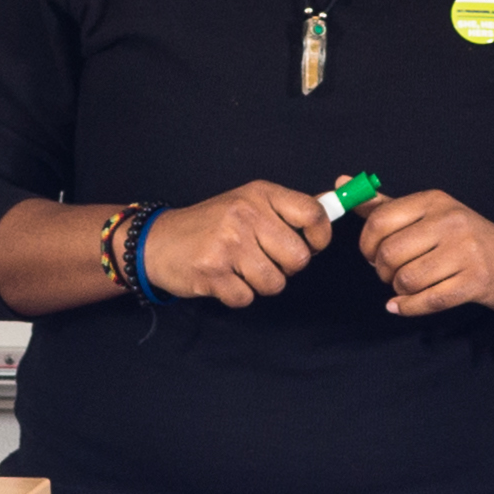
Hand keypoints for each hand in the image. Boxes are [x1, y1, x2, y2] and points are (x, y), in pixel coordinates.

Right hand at [138, 179, 327, 305]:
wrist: (158, 241)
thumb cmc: (211, 224)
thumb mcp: (249, 203)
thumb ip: (289, 209)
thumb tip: (334, 202)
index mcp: (260, 194)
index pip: (313, 214)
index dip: (320, 237)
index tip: (312, 245)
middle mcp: (245, 214)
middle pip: (298, 258)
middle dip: (286, 267)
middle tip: (263, 259)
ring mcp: (228, 243)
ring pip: (275, 283)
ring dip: (261, 284)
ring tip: (240, 268)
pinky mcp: (212, 272)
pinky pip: (247, 298)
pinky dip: (237, 295)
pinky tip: (223, 278)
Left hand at [355, 189, 493, 321]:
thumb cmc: (465, 238)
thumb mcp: (428, 213)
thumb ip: (384, 204)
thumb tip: (342, 181)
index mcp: (434, 201)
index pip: (379, 221)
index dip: (366, 245)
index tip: (372, 254)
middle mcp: (450, 221)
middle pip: (389, 254)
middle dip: (382, 272)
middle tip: (391, 274)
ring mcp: (465, 252)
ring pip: (406, 280)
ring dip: (399, 290)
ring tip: (409, 285)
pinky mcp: (475, 282)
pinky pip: (427, 301)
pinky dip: (409, 307)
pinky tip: (403, 305)